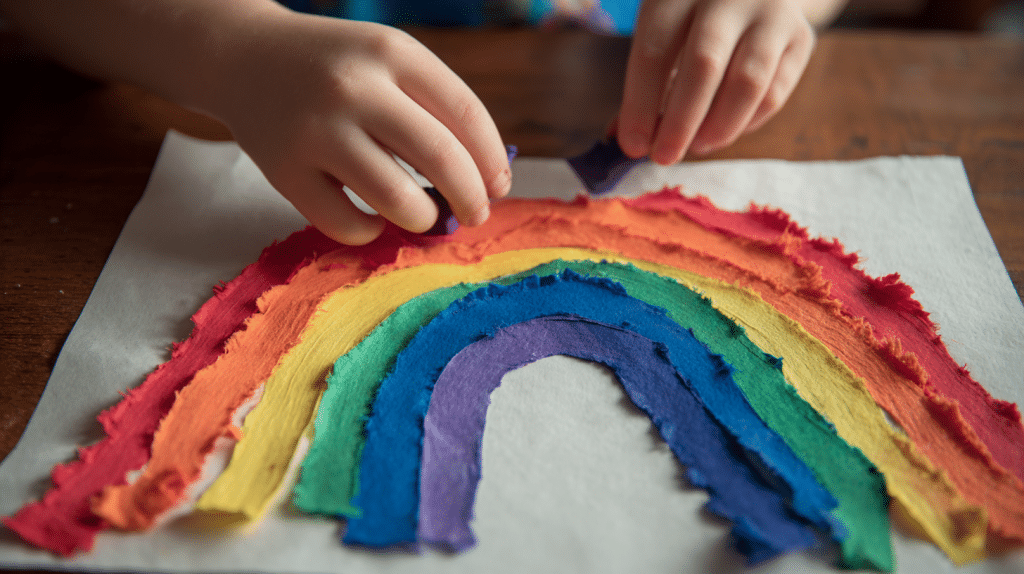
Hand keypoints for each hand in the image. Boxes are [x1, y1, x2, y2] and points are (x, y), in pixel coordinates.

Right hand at [208, 7, 510, 243]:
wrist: (242, 56)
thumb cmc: (335, 68)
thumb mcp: (386, 61)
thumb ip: (433, 107)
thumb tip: (486, 181)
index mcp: (392, 52)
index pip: (466, 113)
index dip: (491, 160)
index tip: (498, 187)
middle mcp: (355, 87)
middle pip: (440, 158)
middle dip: (471, 198)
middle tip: (475, 215)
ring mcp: (315, 130)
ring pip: (396, 198)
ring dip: (423, 219)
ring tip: (421, 215)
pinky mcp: (283, 170)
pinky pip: (346, 224)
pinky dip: (370, 232)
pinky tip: (371, 219)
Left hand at [616, 0, 815, 163]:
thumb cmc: (693, 20)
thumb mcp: (662, 33)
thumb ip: (644, 85)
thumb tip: (625, 141)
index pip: (654, 51)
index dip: (641, 105)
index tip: (633, 145)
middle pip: (703, 65)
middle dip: (681, 122)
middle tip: (664, 156)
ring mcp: (771, 13)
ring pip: (747, 83)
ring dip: (718, 127)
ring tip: (697, 146)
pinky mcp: (800, 37)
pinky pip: (774, 92)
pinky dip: (747, 122)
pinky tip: (726, 129)